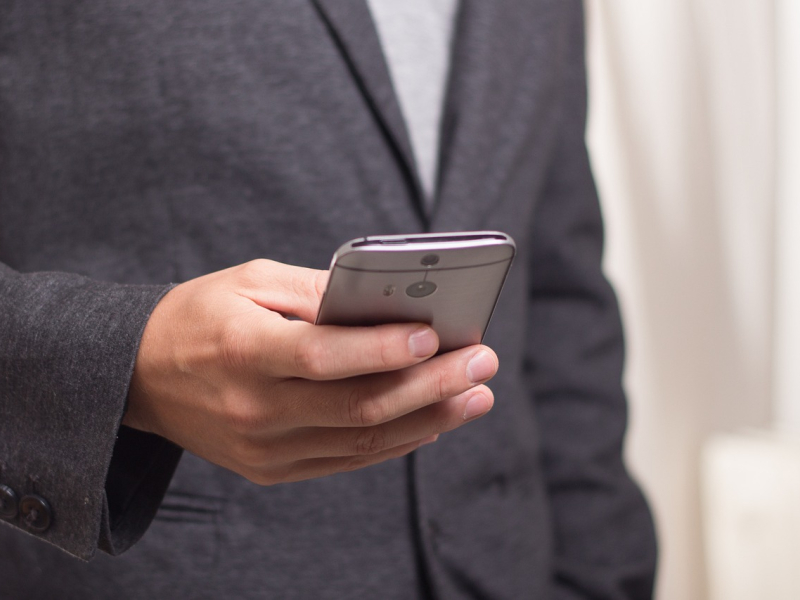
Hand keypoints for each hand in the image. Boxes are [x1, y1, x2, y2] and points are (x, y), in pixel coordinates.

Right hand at [125, 259, 497, 484]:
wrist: (141, 376)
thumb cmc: (200, 315)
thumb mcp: (249, 281)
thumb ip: (316, 292)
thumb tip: (385, 301)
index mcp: (243, 350)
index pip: (322, 356)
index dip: (382, 350)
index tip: (436, 337)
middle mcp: (255, 409)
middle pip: (358, 406)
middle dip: (430, 385)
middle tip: (482, 362)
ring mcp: (265, 448)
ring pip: (363, 441)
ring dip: (429, 418)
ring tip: (476, 394)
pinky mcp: (273, 469)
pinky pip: (347, 461)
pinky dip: (397, 441)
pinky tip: (434, 420)